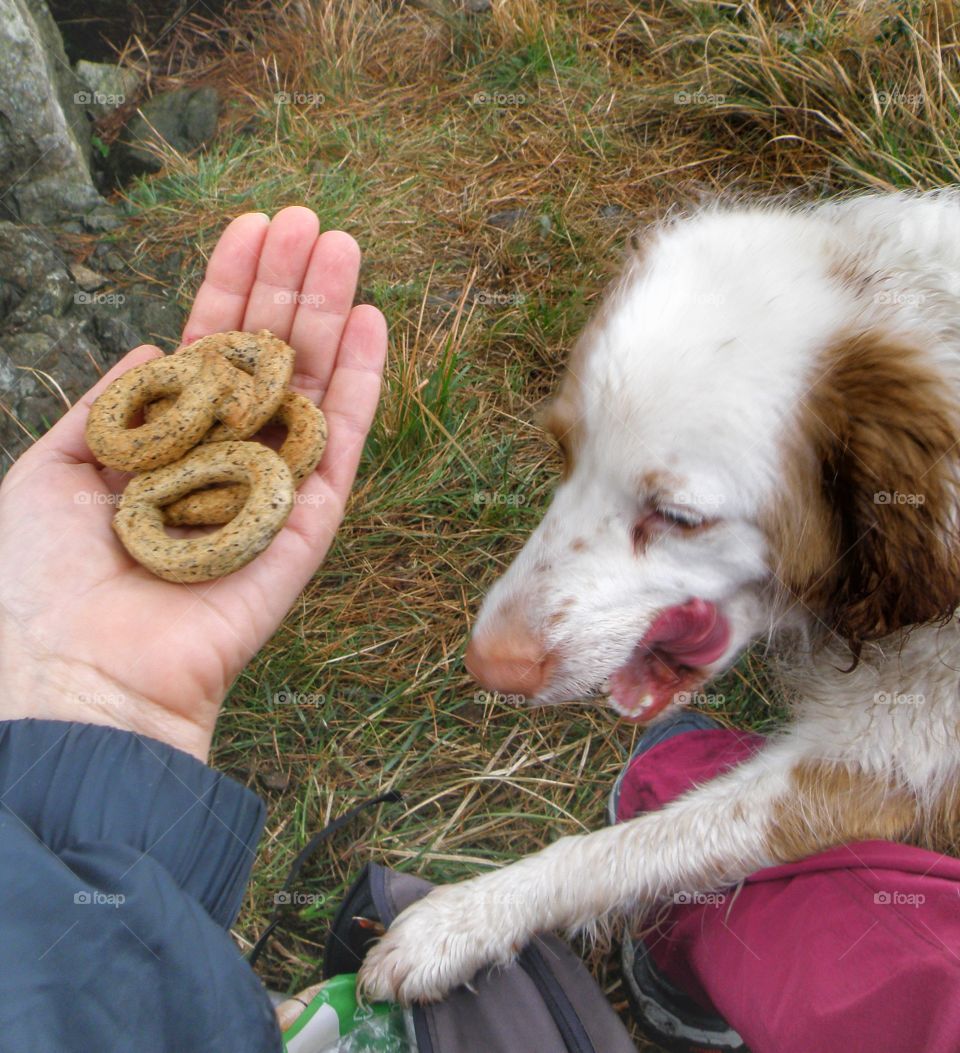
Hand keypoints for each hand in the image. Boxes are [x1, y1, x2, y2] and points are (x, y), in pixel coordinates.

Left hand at [0, 207, 386, 759]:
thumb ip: (110, 406)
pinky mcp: (306, 528)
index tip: (251, 226)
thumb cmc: (38, 585)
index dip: (228, 287)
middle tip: (312, 219)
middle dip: (286, 287)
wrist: (74, 678)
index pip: (206, 351)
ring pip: (311, 390)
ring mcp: (270, 491)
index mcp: (163, 446)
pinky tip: (368, 324)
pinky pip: (341, 448)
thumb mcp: (50, 471)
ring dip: (328, 316)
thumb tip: (154, 345)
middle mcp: (222, 460)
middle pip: (266, 360)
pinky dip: (360, 387)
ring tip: (344, 245)